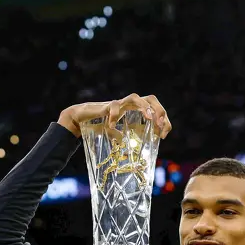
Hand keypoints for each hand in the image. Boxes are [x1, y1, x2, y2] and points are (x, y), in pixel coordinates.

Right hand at [57, 93, 171, 138]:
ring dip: (144, 107)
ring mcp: (118, 103)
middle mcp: (128, 104)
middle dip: (159, 110)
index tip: (164, 135)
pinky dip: (114, 116)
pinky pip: (112, 107)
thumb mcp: (116, 133)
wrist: (80, 117)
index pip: (155, 109)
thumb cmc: (100, 124)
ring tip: (149, 118)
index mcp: (135, 110)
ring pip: (135, 97)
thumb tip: (129, 147)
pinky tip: (112, 126)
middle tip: (160, 125)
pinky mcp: (105, 106)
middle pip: (150, 98)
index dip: (163, 120)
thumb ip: (123, 137)